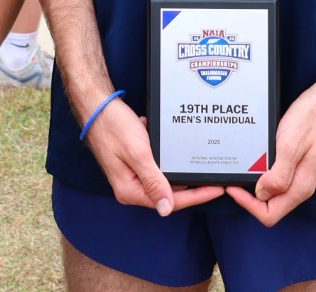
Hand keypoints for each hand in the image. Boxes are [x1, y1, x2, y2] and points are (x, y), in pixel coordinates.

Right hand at [82, 97, 223, 215]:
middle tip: (216, 178)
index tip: (217, 189)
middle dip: (193, 186)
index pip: (170, 201)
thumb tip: (165, 209)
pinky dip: (169, 159)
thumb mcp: (137, 153)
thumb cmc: (113, 126)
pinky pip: (158, 166)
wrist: (97, 107)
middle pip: (169, 192)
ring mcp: (133, 175)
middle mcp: (131, 187)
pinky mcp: (135, 163)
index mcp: (130, 190)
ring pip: (165, 179)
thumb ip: (152, 181)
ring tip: (202, 164)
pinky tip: (177, 149)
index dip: (197, 196)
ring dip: (180, 170)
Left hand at [226, 59, 315, 226]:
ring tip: (241, 169)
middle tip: (233, 180)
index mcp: (301, 186)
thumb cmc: (312, 119)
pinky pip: (277, 177)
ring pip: (273, 192)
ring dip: (256, 185)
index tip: (235, 188)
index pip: (270, 214)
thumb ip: (278, 174)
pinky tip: (255, 161)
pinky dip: (263, 173)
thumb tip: (262, 194)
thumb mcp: (291, 146)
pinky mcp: (297, 164)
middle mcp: (302, 185)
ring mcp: (300, 175)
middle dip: (249, 197)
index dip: (249, 205)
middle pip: (271, 206)